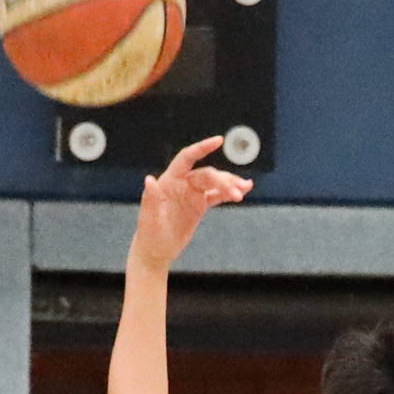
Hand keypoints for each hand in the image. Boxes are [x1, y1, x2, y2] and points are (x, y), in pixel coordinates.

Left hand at [127, 134, 250, 272]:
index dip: (202, 148)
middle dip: (222, 180)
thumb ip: (150, 198)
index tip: (218, 141)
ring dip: (230, 185)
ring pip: (214, 183)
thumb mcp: (149, 219)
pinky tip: (242, 193)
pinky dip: (229, 193)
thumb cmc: (149, 235)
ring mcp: (192, 194)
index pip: (186, 158)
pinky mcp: (199, 205)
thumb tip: (150, 179)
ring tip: (244, 190)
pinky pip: (217, 195)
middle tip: (236, 192)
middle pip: (206, 174)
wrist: (156, 252)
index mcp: (169, 181)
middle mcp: (181, 184)